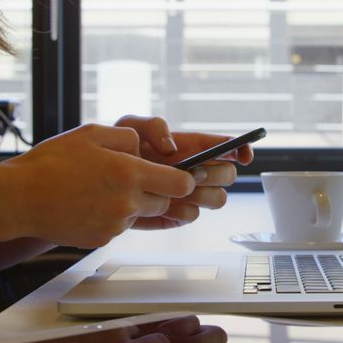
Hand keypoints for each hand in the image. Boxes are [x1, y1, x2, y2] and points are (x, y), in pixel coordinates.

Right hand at [0, 124, 195, 247]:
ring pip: (141, 215)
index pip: (181, 184)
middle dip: (156, 191)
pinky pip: (119, 228)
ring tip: (101, 190)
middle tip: (130, 179)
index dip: (184, 180)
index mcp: (130, 174)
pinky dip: (111, 217)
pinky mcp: (102, 239)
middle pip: (165, 202)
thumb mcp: (91, 134)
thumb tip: (145, 148)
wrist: (19, 199)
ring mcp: (115, 225)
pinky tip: (88, 204)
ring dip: (133, 204)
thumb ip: (127, 138)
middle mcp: (127, 203)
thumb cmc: (52, 163)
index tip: (179, 176)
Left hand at [114, 116, 255, 229]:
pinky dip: (181, 212)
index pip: (230, 148)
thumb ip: (154, 126)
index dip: (242, 150)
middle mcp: (198, 171)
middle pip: (229, 176)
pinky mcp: (176, 215)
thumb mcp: (131, 126)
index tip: (243, 156)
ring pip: (218, 200)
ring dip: (203, 195)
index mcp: (195, 147)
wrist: (99, 180)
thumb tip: (172, 149)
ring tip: (177, 189)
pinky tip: (161, 203)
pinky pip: (191, 217)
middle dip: (216, 174)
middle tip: (193, 174)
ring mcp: (189, 195)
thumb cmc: (118, 149)